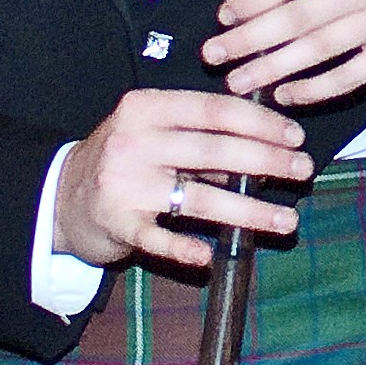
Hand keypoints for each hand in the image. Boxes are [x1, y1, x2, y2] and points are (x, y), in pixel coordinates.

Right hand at [52, 86, 311, 269]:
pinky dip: (184, 249)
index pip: (215, 110)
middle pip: (215, 150)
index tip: (295, 135)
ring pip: (199, 198)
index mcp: (147, 107)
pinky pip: (158, 239)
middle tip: (304, 170)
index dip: (261, 122)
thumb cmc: (125, 158)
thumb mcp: (156, 133)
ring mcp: (124, 183)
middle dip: (268, 161)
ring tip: (287, 220)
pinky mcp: (116, 223)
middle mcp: (134, 140)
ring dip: (249, 211)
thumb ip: (202, 137)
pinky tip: (209, 257)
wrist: (61, 195)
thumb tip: (265, 149)